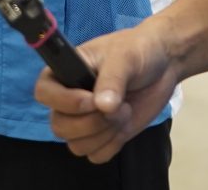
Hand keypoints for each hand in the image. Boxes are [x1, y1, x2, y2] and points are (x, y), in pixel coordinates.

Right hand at [35, 23, 183, 163]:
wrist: (163, 64)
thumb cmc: (137, 51)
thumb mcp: (125, 58)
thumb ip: (112, 80)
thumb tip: (102, 107)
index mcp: (66, 72)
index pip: (44, 93)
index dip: (63, 101)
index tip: (91, 100)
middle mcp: (70, 99)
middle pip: (59, 126)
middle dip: (91, 122)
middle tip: (118, 106)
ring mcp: (85, 120)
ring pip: (76, 145)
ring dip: (104, 134)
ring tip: (125, 111)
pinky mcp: (102, 136)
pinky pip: (96, 155)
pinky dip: (111, 145)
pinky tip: (125, 125)